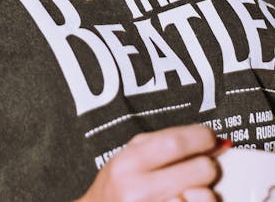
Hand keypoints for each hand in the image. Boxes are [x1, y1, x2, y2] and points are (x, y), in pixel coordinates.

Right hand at [75, 124, 220, 201]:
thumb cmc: (119, 184)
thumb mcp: (133, 155)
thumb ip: (167, 143)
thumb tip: (213, 141)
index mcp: (128, 163)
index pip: (175, 142)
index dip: (201, 137)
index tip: (210, 137)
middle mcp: (138, 190)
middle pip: (199, 169)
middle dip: (208, 165)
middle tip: (202, 166)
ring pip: (205, 197)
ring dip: (205, 191)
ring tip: (191, 189)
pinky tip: (182, 200)